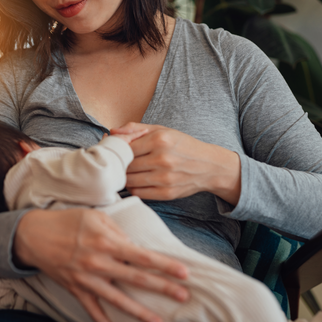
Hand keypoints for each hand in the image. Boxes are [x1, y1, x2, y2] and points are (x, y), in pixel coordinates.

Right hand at [13, 208, 189, 321]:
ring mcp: (86, 279)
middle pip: (136, 279)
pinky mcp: (76, 289)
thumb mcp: (94, 217)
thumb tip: (135, 247)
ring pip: (118, 300)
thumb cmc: (67, 222)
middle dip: (162, 288)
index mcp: (106, 242)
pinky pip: (93, 310)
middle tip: (184, 295)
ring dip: (140, 312)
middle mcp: (98, 263)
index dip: (165, 265)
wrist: (33, 235)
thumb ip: (117, 232)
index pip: (142, 256)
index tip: (184, 272)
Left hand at [110, 122, 241, 204]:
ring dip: (124, 177)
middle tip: (117, 162)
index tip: (114, 151)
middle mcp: (162, 159)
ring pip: (129, 180)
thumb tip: (112, 132)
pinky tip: (137, 181)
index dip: (116, 150)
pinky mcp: (166, 193)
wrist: (209, 166)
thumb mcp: (162, 130)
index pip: (125, 147)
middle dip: (118, 164)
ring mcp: (164, 178)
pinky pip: (138, 193)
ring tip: (127, 171)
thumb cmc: (183, 146)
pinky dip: (133, 188)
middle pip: (125, 165)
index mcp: (160, 140)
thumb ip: (135, 128)